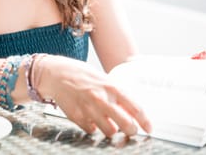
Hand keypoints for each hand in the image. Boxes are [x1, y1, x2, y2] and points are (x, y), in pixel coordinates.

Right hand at [35, 55, 151, 137]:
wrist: (56, 74)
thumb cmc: (81, 75)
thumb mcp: (103, 79)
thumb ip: (116, 94)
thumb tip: (130, 110)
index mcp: (112, 87)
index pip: (135, 108)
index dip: (145, 121)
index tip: (149, 128)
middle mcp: (102, 99)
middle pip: (126, 125)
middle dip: (131, 130)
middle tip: (131, 130)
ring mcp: (90, 110)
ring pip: (110, 131)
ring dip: (111, 129)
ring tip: (109, 122)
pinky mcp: (78, 118)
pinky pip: (92, 130)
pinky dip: (94, 127)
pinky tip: (91, 118)